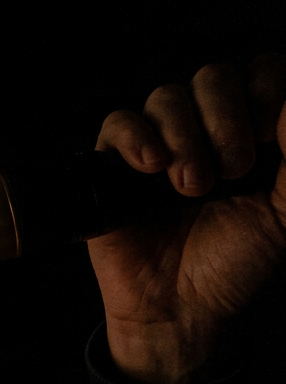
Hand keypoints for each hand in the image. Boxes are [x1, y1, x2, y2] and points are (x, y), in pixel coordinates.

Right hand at [91, 58, 285, 383]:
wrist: (180, 308)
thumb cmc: (234, 265)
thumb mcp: (284, 213)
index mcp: (253, 134)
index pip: (261, 75)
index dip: (265, 89)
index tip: (268, 132)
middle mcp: (206, 130)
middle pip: (214, 77)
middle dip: (226, 116)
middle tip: (234, 167)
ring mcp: (159, 143)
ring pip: (167, 97)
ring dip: (183, 137)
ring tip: (191, 186)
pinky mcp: (114, 163)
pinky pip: (119, 123)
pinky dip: (135, 137)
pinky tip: (150, 166)